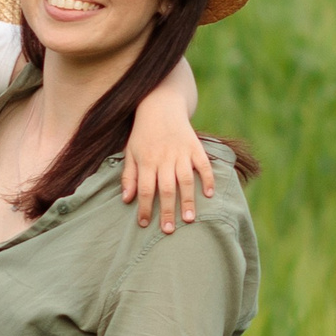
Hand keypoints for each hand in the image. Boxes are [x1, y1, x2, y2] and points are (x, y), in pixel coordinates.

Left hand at [120, 118, 215, 232]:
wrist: (160, 105)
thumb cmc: (143, 133)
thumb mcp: (130, 152)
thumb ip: (129, 176)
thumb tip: (126, 199)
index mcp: (146, 160)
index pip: (145, 189)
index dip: (145, 208)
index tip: (145, 225)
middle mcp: (164, 158)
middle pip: (166, 188)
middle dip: (167, 210)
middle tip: (169, 230)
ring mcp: (181, 152)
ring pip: (185, 179)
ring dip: (187, 199)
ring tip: (189, 219)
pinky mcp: (195, 146)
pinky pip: (203, 164)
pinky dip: (207, 178)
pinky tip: (209, 194)